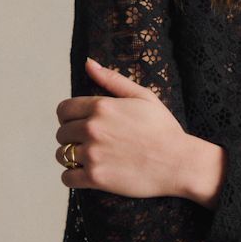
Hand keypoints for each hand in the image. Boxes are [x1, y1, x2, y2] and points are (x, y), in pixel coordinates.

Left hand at [55, 56, 193, 198]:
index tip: (82, 125)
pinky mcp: (95, 178)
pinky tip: (88, 174)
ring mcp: (92, 154)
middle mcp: (92, 128)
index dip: (70, 118)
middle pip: (61, 133)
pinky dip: (73, 177)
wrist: (179, 163)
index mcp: (101, 106)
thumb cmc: (164, 129)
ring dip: (72, 158)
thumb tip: (88, 63)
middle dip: (73, 138)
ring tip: (92, 159)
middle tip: (93, 144)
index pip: (64, 110)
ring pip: (62, 155)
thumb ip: (112, 79)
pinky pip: (67, 178)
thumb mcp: (143, 96)